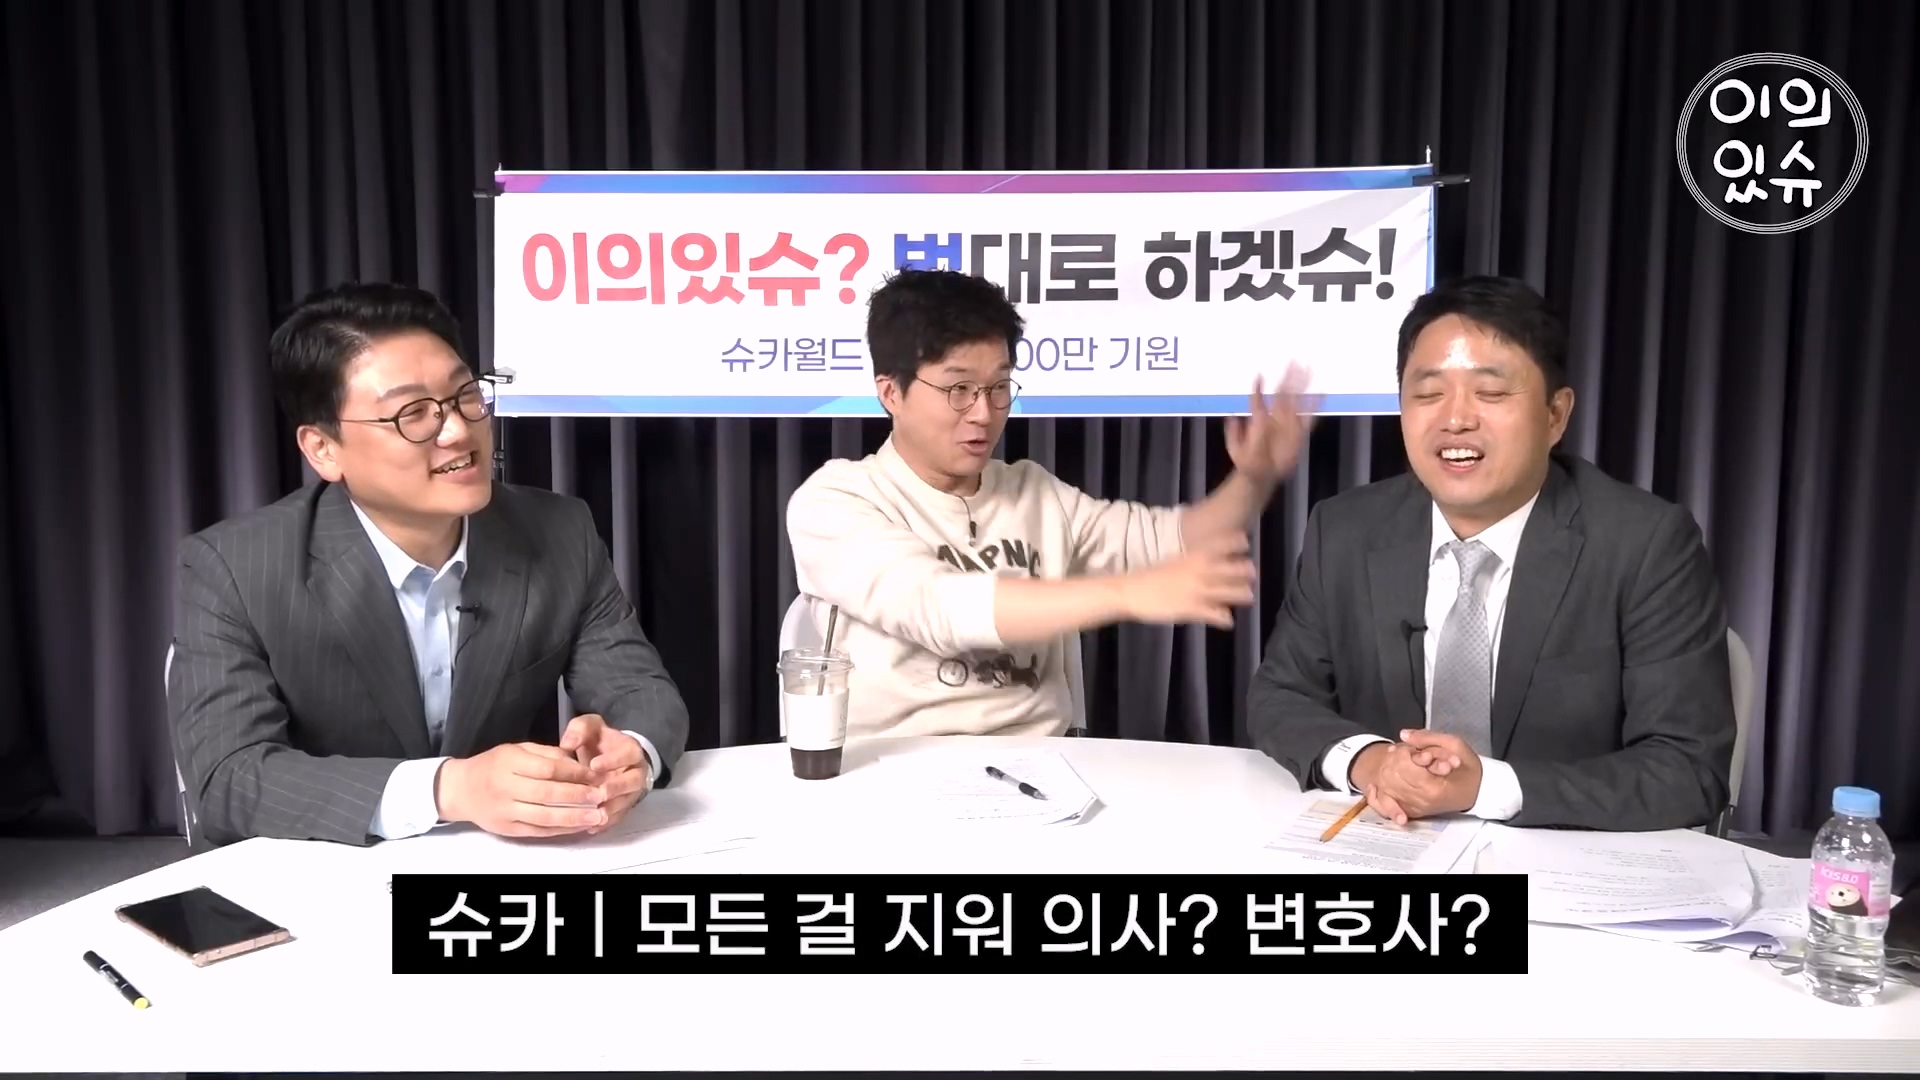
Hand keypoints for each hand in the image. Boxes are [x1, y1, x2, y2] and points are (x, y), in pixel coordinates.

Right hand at [436, 742, 607, 837]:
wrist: (460, 790)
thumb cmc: (493, 765)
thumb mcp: (517, 749)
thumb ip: (547, 754)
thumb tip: (578, 762)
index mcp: (509, 762)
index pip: (547, 769)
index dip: (574, 772)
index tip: (594, 774)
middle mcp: (506, 787)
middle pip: (547, 794)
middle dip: (578, 796)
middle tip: (601, 796)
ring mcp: (505, 811)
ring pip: (544, 817)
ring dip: (574, 818)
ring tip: (597, 816)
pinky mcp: (507, 829)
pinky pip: (538, 831)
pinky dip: (560, 830)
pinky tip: (578, 826)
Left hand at [560, 713, 652, 832]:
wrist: (607, 756)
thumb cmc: (597, 741)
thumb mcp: (589, 727)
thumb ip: (580, 729)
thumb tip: (567, 743)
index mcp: (630, 750)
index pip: (628, 754)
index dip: (613, 760)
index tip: (594, 765)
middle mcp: (635, 772)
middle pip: (633, 782)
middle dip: (616, 788)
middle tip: (598, 793)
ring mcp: (631, 792)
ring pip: (627, 802)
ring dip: (612, 809)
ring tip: (595, 815)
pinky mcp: (623, 807)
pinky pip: (619, 817)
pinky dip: (606, 824)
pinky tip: (591, 828)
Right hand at [1118, 532, 1256, 628]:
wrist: (1131, 591)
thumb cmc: (1152, 576)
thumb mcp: (1175, 561)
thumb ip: (1194, 560)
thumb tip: (1208, 560)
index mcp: (1194, 556)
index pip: (1224, 543)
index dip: (1238, 542)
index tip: (1244, 544)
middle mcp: (1201, 571)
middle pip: (1235, 569)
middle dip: (1246, 572)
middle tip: (1251, 574)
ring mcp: (1199, 591)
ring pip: (1231, 592)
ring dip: (1242, 595)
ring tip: (1248, 597)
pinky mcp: (1193, 610)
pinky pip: (1217, 615)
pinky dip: (1225, 618)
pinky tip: (1227, 621)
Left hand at [1223, 366, 1315, 486]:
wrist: (1260, 475)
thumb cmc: (1246, 462)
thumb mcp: (1236, 450)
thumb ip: (1235, 434)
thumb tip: (1232, 416)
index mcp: (1258, 418)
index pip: (1259, 399)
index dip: (1259, 388)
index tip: (1259, 376)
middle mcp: (1274, 417)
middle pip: (1282, 394)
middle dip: (1288, 378)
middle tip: (1294, 361)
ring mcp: (1287, 424)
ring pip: (1296, 400)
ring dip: (1301, 385)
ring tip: (1307, 369)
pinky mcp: (1298, 433)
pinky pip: (1308, 417)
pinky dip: (1314, 406)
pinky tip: (1321, 394)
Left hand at [1349, 737, 1480, 823]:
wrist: (1478, 791)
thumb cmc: (1468, 768)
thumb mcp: (1455, 745)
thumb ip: (1428, 738)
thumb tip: (1403, 735)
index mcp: (1434, 787)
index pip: (1404, 767)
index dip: (1404, 753)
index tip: (1415, 749)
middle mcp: (1421, 801)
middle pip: (1390, 776)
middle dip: (1394, 760)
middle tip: (1406, 753)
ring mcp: (1415, 809)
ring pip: (1385, 788)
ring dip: (1386, 771)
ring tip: (1399, 762)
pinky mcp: (1411, 812)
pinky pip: (1384, 807)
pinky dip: (1375, 796)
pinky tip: (1374, 786)